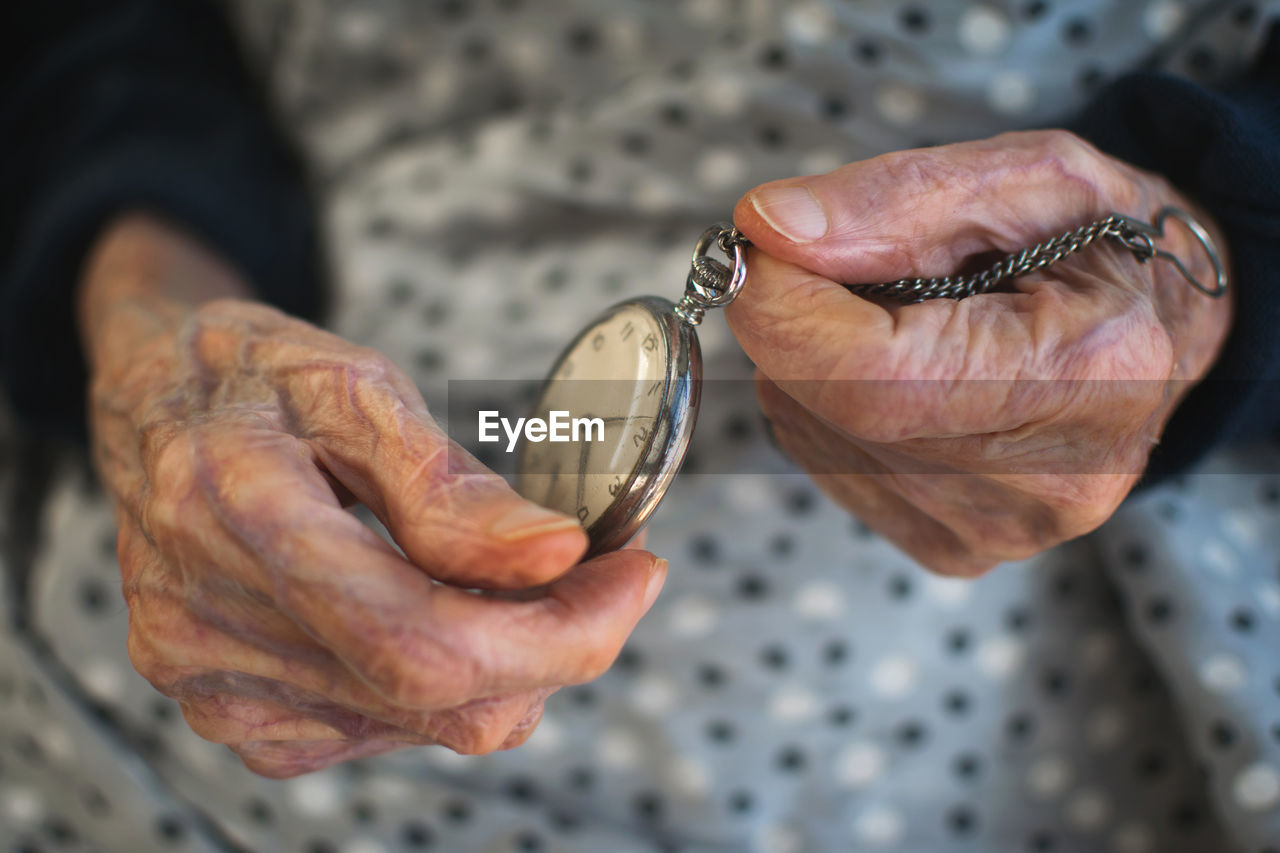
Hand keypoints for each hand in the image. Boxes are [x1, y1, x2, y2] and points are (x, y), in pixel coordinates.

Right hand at [80, 215, 665, 776]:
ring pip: (429, 726)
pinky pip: (388, 730)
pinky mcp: (235, 718)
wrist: (153, 406)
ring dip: (508, 660)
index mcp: (236, 519)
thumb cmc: (252, 377)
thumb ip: (446, 483)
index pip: (425, 645)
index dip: (558, 635)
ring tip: (513, 577)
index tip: (633, 578)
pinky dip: (447, 680)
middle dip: (557, 644)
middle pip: (440, 701)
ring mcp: (215, 687)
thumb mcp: (352, 383)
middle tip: (602, 572)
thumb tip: (555, 556)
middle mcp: (210, 629)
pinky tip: (438, 607)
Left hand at [727, 130, 1231, 575]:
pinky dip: (826, 404)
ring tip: (897, 316)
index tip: (756, 250)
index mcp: (1085, 373)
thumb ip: (897, 198)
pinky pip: (826, 465)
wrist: (1155, 328)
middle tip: (826, 262)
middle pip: (834, 409)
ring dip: (812, 360)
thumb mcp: (1027, 178)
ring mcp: (998, 531)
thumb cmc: (1100, 242)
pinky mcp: (954, 549)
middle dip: (794, 322)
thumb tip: (768, 229)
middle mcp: (1046, 483)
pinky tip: (897, 372)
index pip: (875, 377)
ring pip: (815, 435)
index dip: (786, 310)